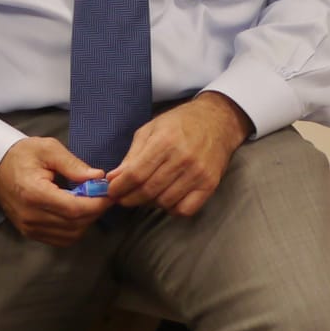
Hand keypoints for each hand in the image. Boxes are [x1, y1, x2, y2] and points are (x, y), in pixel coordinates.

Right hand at [0, 136, 111, 245]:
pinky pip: (61, 239)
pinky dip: (75, 228)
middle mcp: (31, 216)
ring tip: (91, 201)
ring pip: (70, 234)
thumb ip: (73, 164)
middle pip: (75, 224)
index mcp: (34, 194)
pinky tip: (78, 211)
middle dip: (95, 211)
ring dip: (86, 220)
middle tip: (104, 195)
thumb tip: (97, 176)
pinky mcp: (30, 233)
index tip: (110, 193)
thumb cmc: (23, 155)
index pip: (74, 209)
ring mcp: (29, 228)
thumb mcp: (48, 149)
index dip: (97, 204)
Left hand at [106, 93, 252, 217]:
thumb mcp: (151, 129)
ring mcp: (198, 173)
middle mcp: (183, 158)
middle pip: (148, 191)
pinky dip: (172, 209)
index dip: (119, 187)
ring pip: (164, 202)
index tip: (111, 191)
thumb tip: (113, 178)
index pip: (136, 174)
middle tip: (123, 197)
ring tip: (146, 194)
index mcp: (165, 141)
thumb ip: (132, 155)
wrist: (218, 120)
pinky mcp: (210, 184)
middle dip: (129, 198)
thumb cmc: (180, 122)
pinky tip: (167, 198)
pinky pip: (185, 209)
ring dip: (150, 203)